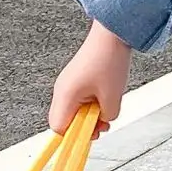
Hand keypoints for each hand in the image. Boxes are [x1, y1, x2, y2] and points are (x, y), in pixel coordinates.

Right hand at [49, 20, 131, 134]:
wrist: (112, 34)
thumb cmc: (109, 60)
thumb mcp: (112, 96)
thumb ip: (106, 116)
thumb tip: (103, 122)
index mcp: (65, 96)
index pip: (59, 128)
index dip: (74, 136)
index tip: (90, 136)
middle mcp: (61, 91)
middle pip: (65, 120)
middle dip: (85, 126)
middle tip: (104, 124)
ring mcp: (67, 84)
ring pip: (74, 110)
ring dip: (91, 114)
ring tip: (108, 109)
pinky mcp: (76, 78)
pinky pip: (80, 99)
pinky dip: (92, 103)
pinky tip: (107, 97)